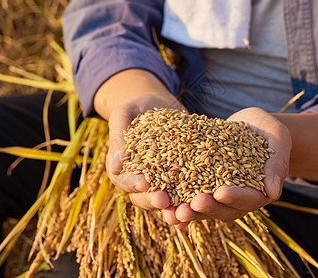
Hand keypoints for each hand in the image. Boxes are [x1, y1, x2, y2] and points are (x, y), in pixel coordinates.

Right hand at [106, 93, 185, 209]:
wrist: (161, 106)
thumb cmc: (138, 106)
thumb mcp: (125, 113)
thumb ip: (118, 134)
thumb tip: (116, 163)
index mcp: (120, 167)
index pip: (123, 179)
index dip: (133, 183)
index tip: (145, 182)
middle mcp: (137, 181)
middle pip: (141, 197)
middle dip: (152, 200)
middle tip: (164, 201)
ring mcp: (159, 184)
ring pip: (162, 203)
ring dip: (171, 209)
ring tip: (183, 212)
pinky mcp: (178, 181)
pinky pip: (183, 196)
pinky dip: (189, 203)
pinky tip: (200, 206)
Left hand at [162, 107, 291, 227]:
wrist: (252, 127)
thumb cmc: (269, 132)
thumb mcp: (277, 140)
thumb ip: (276, 164)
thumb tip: (273, 192)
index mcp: (259, 191)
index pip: (248, 198)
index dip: (235, 197)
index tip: (221, 193)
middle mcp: (237, 199)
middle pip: (223, 209)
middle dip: (207, 208)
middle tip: (192, 205)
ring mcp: (218, 195)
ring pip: (203, 209)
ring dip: (188, 212)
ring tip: (172, 212)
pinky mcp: (203, 186)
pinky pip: (189, 198)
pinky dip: (177, 204)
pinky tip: (163, 208)